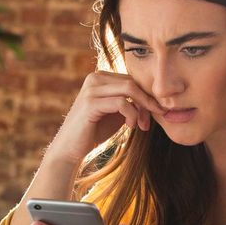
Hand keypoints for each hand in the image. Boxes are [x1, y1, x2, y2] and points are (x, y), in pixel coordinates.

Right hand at [45, 71, 166, 164]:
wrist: (71, 148)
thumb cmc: (95, 130)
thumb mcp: (117, 112)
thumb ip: (131, 101)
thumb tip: (154, 98)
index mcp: (101, 77)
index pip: (132, 79)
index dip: (146, 95)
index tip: (155, 113)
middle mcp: (95, 77)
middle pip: (133, 82)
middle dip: (147, 101)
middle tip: (151, 120)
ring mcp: (91, 89)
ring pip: (130, 89)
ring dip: (141, 108)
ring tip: (141, 125)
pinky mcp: (91, 103)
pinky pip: (121, 103)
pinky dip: (131, 115)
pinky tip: (131, 126)